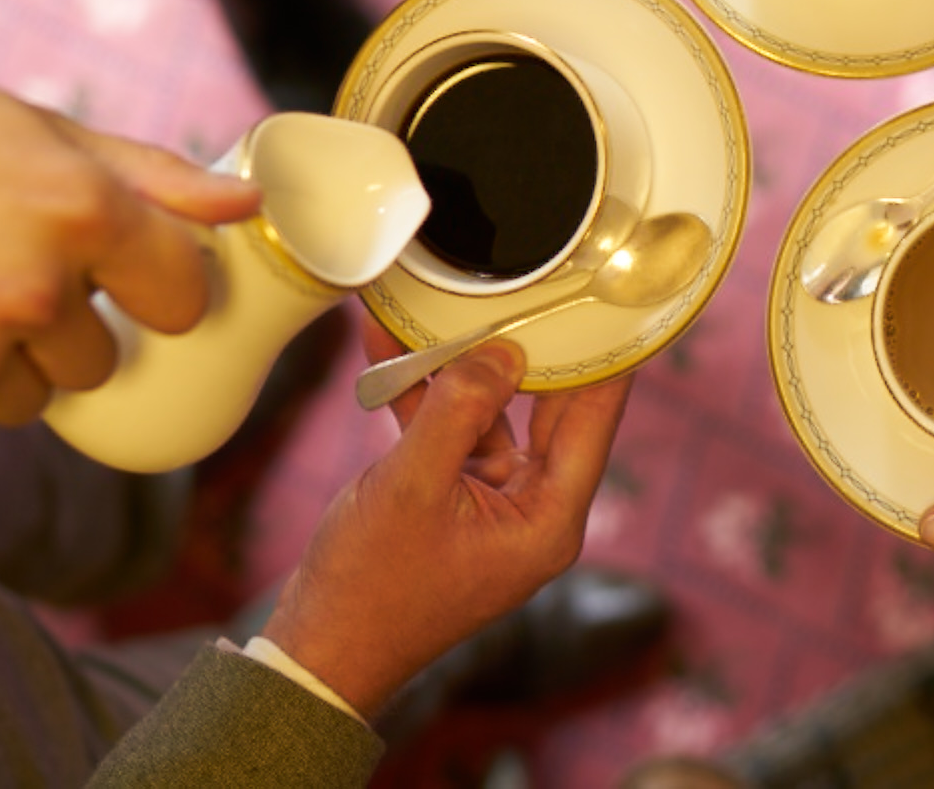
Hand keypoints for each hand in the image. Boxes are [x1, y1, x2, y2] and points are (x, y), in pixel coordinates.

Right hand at [0, 29, 262, 442]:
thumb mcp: (33, 128)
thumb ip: (152, 176)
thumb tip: (248, 208)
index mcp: (79, 211)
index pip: (183, 297)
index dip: (158, 289)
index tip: (127, 278)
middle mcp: (30, 291)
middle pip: (102, 357)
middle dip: (62, 323)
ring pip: (31, 397)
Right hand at [262, 331, 632, 719]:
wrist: (318, 650)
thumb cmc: (369, 586)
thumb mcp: (413, 483)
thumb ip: (460, 409)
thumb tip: (503, 352)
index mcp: (549, 519)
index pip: (596, 418)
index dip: (606, 354)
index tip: (615, 298)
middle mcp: (534, 510)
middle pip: (548, 409)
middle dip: (525, 348)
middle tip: (528, 283)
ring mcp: (494, 505)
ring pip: (493, 415)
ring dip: (459, 369)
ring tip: (438, 307)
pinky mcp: (455, 501)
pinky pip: (455, 435)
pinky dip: (426, 398)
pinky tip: (394, 350)